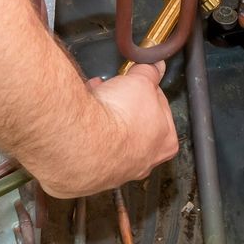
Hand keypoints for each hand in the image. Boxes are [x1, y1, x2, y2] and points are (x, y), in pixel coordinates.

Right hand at [32, 62, 179, 197]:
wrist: (84, 141)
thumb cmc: (119, 117)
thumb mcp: (140, 81)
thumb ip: (149, 72)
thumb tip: (154, 66)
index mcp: (165, 142)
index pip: (160, 109)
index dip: (144, 91)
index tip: (134, 83)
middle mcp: (143, 163)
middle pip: (134, 126)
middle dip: (122, 106)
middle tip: (111, 92)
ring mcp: (115, 173)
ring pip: (111, 139)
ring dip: (102, 120)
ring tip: (92, 100)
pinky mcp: (89, 177)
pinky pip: (88, 150)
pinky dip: (84, 134)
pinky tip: (79, 120)